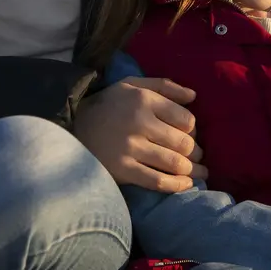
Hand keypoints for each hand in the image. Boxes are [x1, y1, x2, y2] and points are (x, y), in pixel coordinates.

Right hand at [73, 76, 206, 192]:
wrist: (72, 125)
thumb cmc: (109, 104)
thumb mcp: (133, 85)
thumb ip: (164, 86)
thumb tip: (194, 96)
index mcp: (144, 100)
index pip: (186, 119)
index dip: (193, 130)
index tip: (191, 135)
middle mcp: (139, 123)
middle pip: (183, 143)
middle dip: (196, 151)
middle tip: (198, 155)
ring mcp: (130, 148)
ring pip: (174, 163)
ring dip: (192, 169)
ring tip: (198, 171)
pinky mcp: (122, 169)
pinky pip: (157, 181)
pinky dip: (176, 185)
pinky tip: (186, 184)